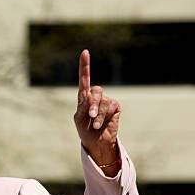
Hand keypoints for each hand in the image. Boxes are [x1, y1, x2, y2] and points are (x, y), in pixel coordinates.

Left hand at [73, 49, 120, 175]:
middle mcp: (96, 97)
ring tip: (95, 124)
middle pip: (96, 90)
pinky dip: (105, 117)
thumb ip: (82, 107)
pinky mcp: (115, 107)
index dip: (85, 66)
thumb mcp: (79, 118)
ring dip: (98, 115)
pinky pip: (110, 107)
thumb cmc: (84, 130)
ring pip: (103, 101)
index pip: (84, 79)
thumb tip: (90, 96)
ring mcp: (106, 101)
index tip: (85, 52)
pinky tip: (102, 124)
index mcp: (84, 97)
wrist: (95, 142)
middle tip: (91, 116)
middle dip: (93, 104)